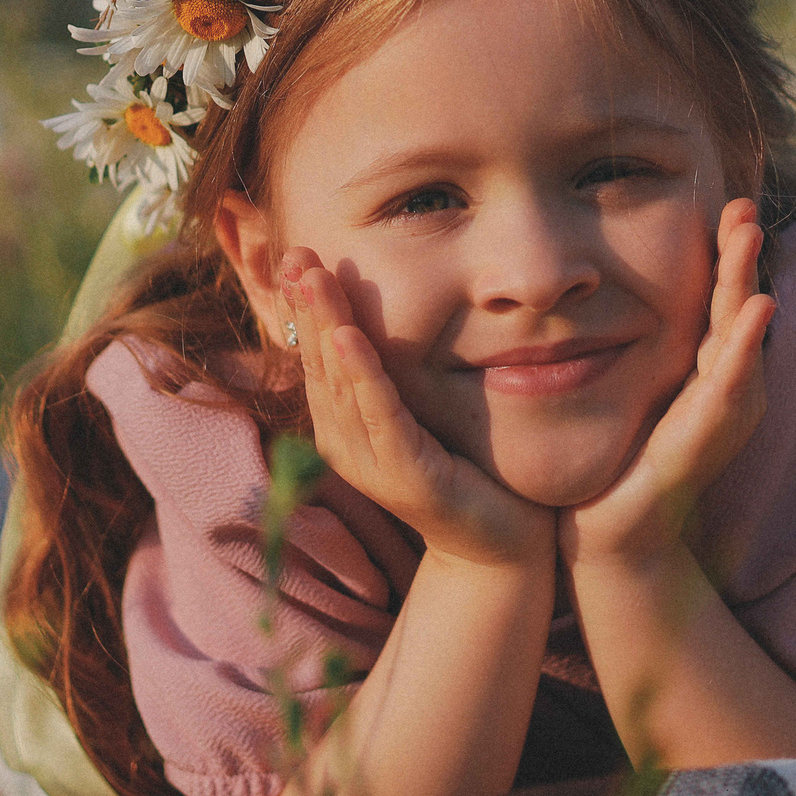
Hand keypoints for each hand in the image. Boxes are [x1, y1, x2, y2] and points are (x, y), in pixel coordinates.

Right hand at [280, 250, 555, 567]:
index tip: (298, 255)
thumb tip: (380, 313)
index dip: (306, 307)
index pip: (319, 356)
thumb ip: (395, 373)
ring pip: (342, 383)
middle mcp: (346, 444)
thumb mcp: (422, 410)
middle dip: (307, 305)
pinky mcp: (405, 475)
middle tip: (296, 253)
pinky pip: (380, 415)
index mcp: (345, 426)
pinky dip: (362, 374)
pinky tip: (349, 338)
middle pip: (320, 362)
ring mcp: (371, 462)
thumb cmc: (464, 470)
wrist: (500, 543)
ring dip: (326, 326)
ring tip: (315, 279)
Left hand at [559, 198, 773, 570]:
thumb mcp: (632, 388)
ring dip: (745, 282)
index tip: (728, 204)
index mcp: (709, 372)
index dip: (726, 255)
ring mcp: (723, 413)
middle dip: (741, 256)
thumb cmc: (621, 460)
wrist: (613, 536)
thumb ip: (632, 344)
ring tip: (750, 237)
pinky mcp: (707, 437)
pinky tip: (757, 309)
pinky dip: (746, 343)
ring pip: (740, 336)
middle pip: (738, 309)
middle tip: (744, 206)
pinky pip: (729, 383)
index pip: (721, 301)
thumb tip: (594, 286)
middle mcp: (727, 388)